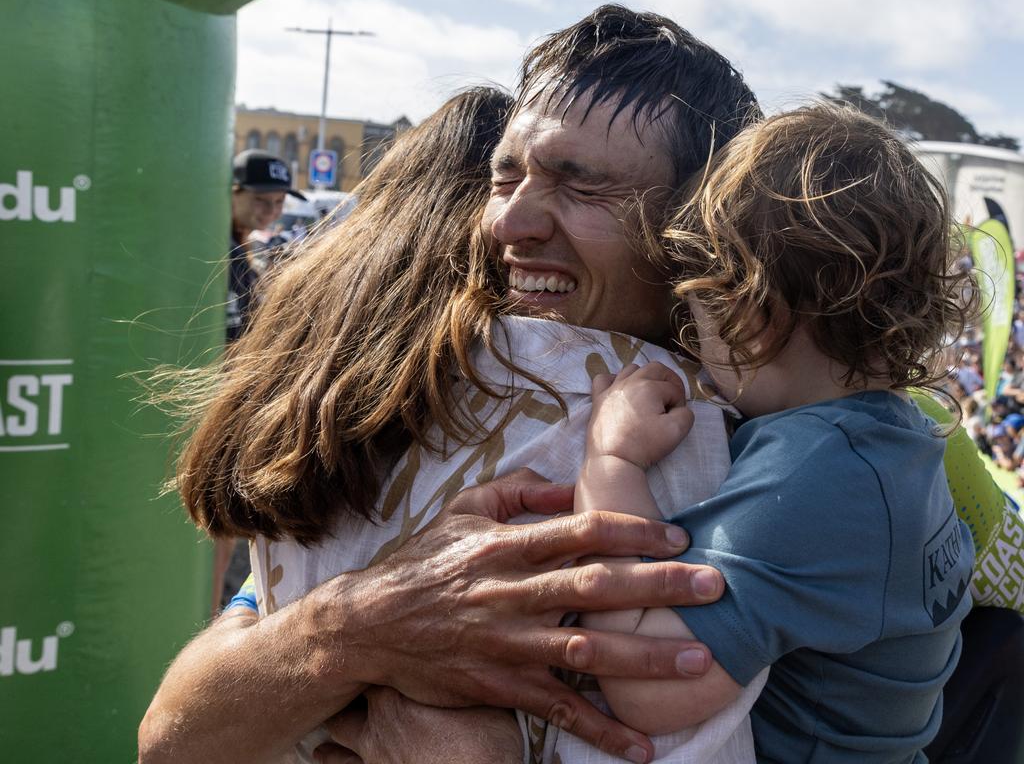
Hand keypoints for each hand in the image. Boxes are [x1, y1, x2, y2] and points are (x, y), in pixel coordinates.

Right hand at [316, 468, 723, 763]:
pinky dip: (598, 730)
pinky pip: (556, 711)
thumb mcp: (463, 509)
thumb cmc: (424, 562)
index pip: (580, 530)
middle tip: (716, 585)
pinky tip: (640, 748)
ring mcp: (507, 645)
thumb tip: (568, 486)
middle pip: (595, 587)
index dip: (632, 529)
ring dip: (645, 659)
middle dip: (659, 586)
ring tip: (699, 660)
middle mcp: (511, 594)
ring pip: (584, 653)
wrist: (369, 626)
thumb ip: (517, 491)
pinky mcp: (500, 686)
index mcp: (505, 546)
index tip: (678, 533)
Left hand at [588, 362, 693, 467]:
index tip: (675, 418)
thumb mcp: (677, 431)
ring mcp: (611, 389)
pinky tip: (620, 391)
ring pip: (631, 369)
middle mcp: (629, 381)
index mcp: (649, 387)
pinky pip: (603, 378)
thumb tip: (679, 408)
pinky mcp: (598, 399)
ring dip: (645, 377)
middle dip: (668, 381)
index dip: (679, 403)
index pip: (673, 389)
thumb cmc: (644, 445)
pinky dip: (614, 379)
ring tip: (649, 396)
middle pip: (655, 369)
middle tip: (671, 400)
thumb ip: (686, 414)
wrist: (613, 460)